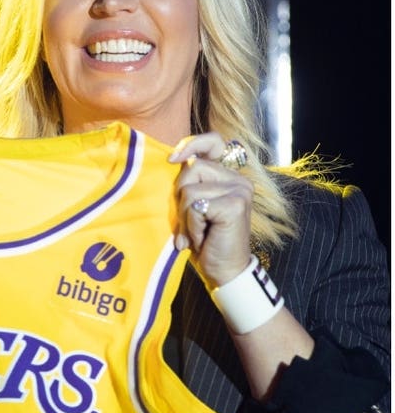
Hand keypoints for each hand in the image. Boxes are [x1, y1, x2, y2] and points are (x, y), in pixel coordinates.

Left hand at [168, 133, 253, 286]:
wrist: (224, 270)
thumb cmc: (205, 239)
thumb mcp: (193, 206)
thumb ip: (189, 183)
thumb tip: (172, 159)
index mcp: (229, 176)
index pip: (213, 142)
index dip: (191, 144)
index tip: (173, 159)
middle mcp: (238, 180)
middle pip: (191, 168)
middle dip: (181, 198)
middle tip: (191, 222)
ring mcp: (239, 191)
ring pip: (189, 190)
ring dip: (186, 217)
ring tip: (197, 233)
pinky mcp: (235, 204)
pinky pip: (194, 206)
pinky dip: (192, 226)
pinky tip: (203, 238)